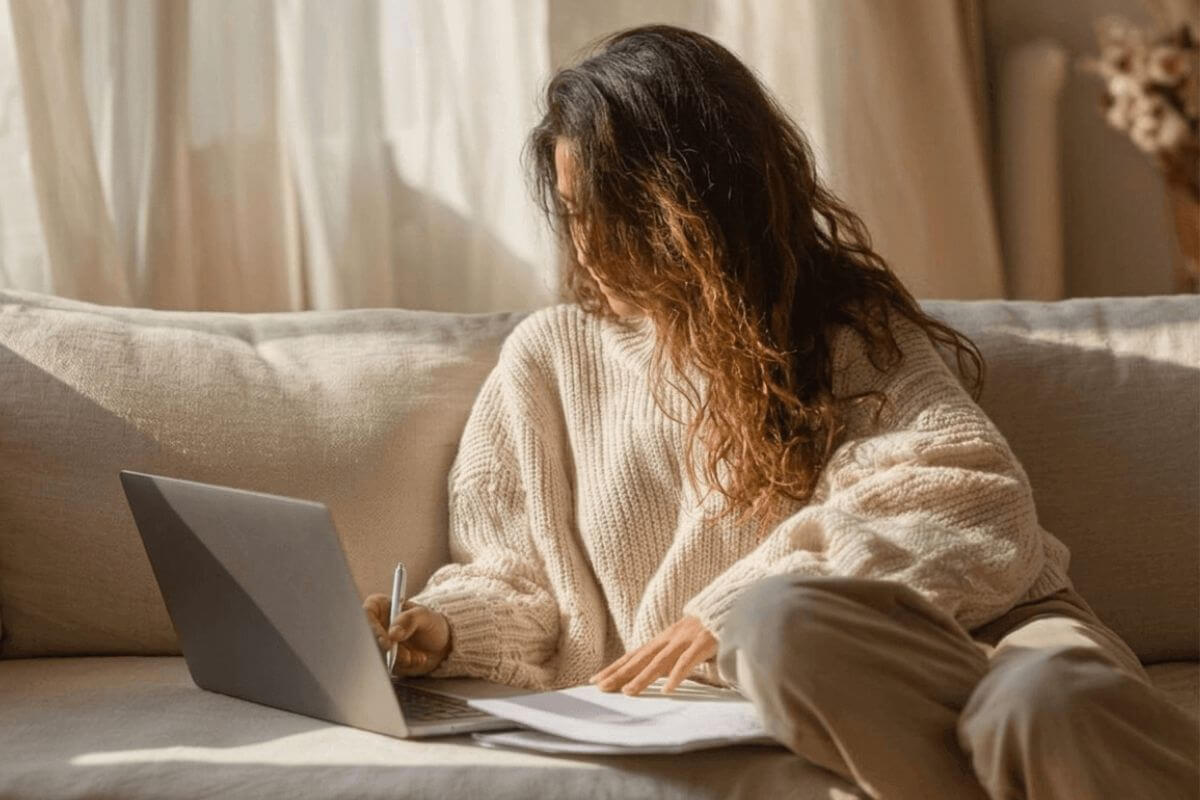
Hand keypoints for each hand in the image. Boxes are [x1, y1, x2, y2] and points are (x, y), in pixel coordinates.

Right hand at [363, 593, 450, 676]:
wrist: (440, 644)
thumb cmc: (430, 623)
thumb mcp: (424, 616)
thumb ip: (409, 620)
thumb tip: (393, 634)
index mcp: (379, 606)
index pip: (366, 614)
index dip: (372, 629)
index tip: (387, 642)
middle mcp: (374, 625)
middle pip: (368, 638)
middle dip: (388, 650)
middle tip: (406, 656)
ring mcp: (376, 643)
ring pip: (377, 654)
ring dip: (398, 659)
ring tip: (417, 656)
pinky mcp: (381, 659)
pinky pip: (385, 665)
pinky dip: (403, 665)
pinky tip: (417, 659)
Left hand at [590, 616, 716, 695]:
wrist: (727, 607)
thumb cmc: (704, 630)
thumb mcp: (681, 643)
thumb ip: (668, 658)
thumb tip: (654, 676)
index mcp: (661, 640)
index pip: (633, 655)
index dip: (614, 667)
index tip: (596, 680)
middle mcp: (668, 639)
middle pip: (639, 659)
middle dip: (619, 673)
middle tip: (601, 688)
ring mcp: (684, 640)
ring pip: (659, 662)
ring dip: (643, 677)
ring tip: (628, 692)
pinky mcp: (702, 643)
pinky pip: (687, 661)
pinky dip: (676, 675)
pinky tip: (667, 689)